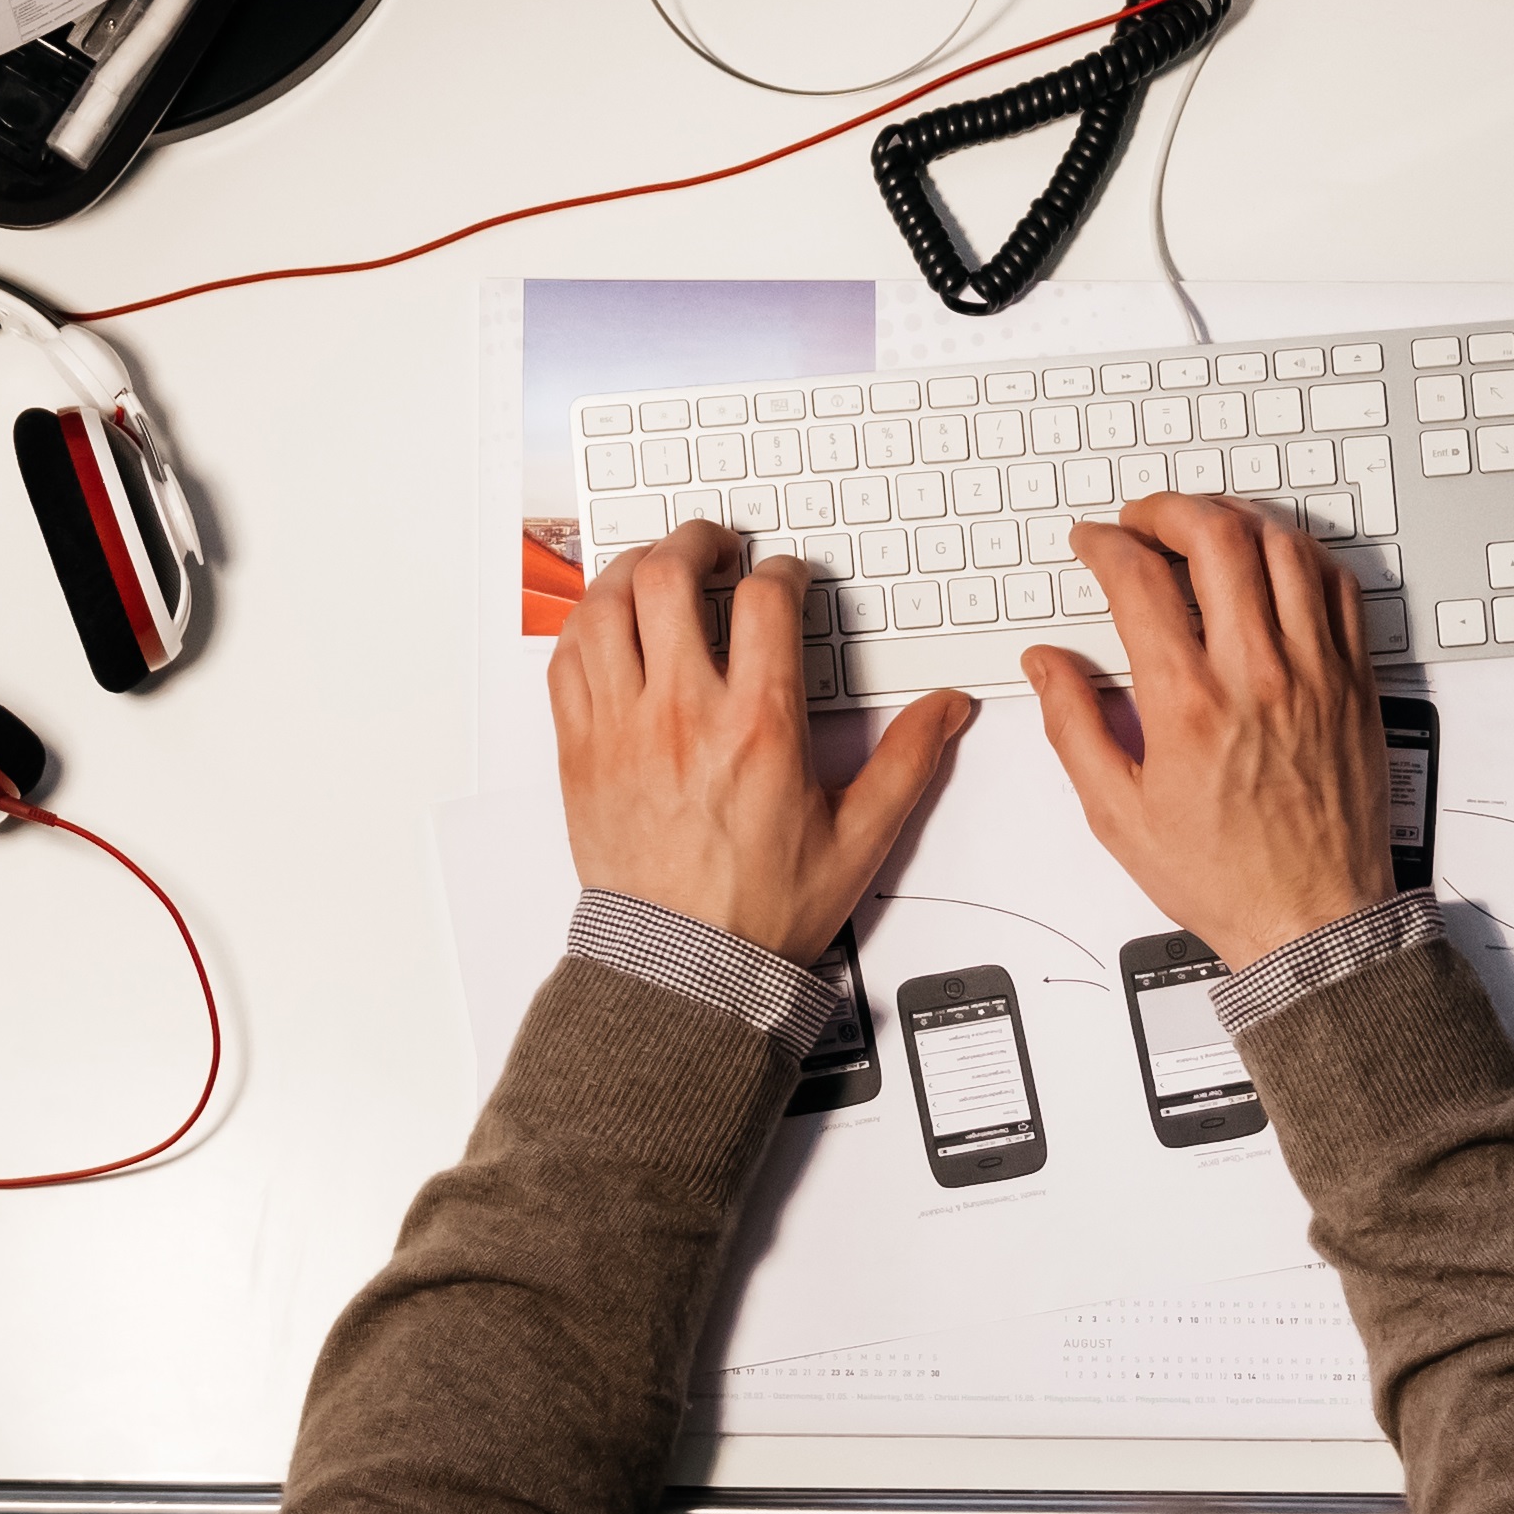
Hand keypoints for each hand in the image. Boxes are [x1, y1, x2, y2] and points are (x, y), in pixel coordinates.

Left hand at [553, 519, 965, 960]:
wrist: (685, 970)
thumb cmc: (759, 912)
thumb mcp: (857, 838)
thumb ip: (907, 762)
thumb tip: (945, 711)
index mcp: (759, 728)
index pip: (765, 600)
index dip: (781, 572)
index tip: (786, 579)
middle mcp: (683, 716)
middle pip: (670, 577)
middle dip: (698, 543)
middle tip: (717, 548)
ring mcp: (622, 729)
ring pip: (607, 606)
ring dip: (632, 570)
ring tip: (657, 570)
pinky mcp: (580, 750)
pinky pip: (567, 659)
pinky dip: (587, 625)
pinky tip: (609, 625)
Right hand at [1025, 492, 1394, 968]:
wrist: (1313, 921)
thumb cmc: (1226, 877)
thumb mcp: (1118, 815)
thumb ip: (1076, 727)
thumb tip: (1049, 666)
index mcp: (1188, 705)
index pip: (1138, 579)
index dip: (1105, 543)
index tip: (1094, 543)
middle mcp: (1257, 675)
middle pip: (1216, 537)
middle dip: (1168, 510)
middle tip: (1144, 520)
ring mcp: (1315, 672)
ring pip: (1283, 547)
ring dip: (1235, 519)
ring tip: (1205, 528)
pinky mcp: (1355, 682)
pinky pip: (1338, 586)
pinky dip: (1301, 555)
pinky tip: (1274, 562)